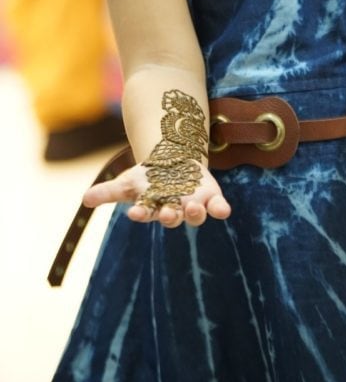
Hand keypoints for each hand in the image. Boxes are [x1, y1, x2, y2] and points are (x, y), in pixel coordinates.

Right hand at [83, 162, 230, 228]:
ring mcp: (193, 206)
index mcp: (153, 209)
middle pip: (172, 218)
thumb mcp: (128, 182)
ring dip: (195, 213)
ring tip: (194, 206)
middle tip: (168, 213)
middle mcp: (174, 211)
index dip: (141, 213)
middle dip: (170, 216)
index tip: (136, 212)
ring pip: (195, 215)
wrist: (176, 163)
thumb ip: (108, 192)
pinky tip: (223, 210)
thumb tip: (85, 200)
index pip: (146, 214)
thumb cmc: (149, 178)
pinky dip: (220, 209)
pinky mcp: (211, 198)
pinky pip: (217, 207)